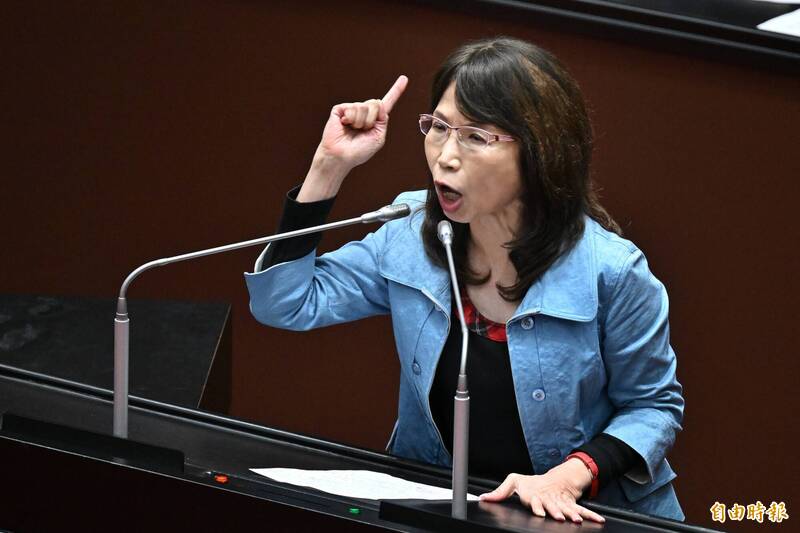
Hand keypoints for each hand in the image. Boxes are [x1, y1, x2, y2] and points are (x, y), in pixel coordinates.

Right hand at [317, 75, 407, 169]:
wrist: (342, 156)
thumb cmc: (359, 151)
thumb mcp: (378, 137)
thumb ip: (383, 120)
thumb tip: (378, 102)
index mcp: (375, 119)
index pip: (387, 102)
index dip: (396, 91)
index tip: (404, 78)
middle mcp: (364, 112)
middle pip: (376, 103)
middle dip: (371, 120)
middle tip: (362, 131)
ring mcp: (352, 109)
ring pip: (364, 106)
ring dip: (360, 122)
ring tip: (352, 130)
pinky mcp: (340, 109)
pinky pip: (353, 108)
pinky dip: (351, 119)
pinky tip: (344, 125)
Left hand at [479, 460, 604, 523]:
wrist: (553, 480)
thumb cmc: (532, 483)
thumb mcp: (514, 482)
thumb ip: (499, 492)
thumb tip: (483, 497)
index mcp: (535, 495)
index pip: (535, 501)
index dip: (537, 506)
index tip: (539, 511)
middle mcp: (549, 500)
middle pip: (553, 507)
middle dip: (556, 512)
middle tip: (560, 517)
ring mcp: (561, 503)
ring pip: (568, 510)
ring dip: (573, 515)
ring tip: (577, 520)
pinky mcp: (571, 506)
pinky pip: (582, 511)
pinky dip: (590, 516)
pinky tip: (598, 521)